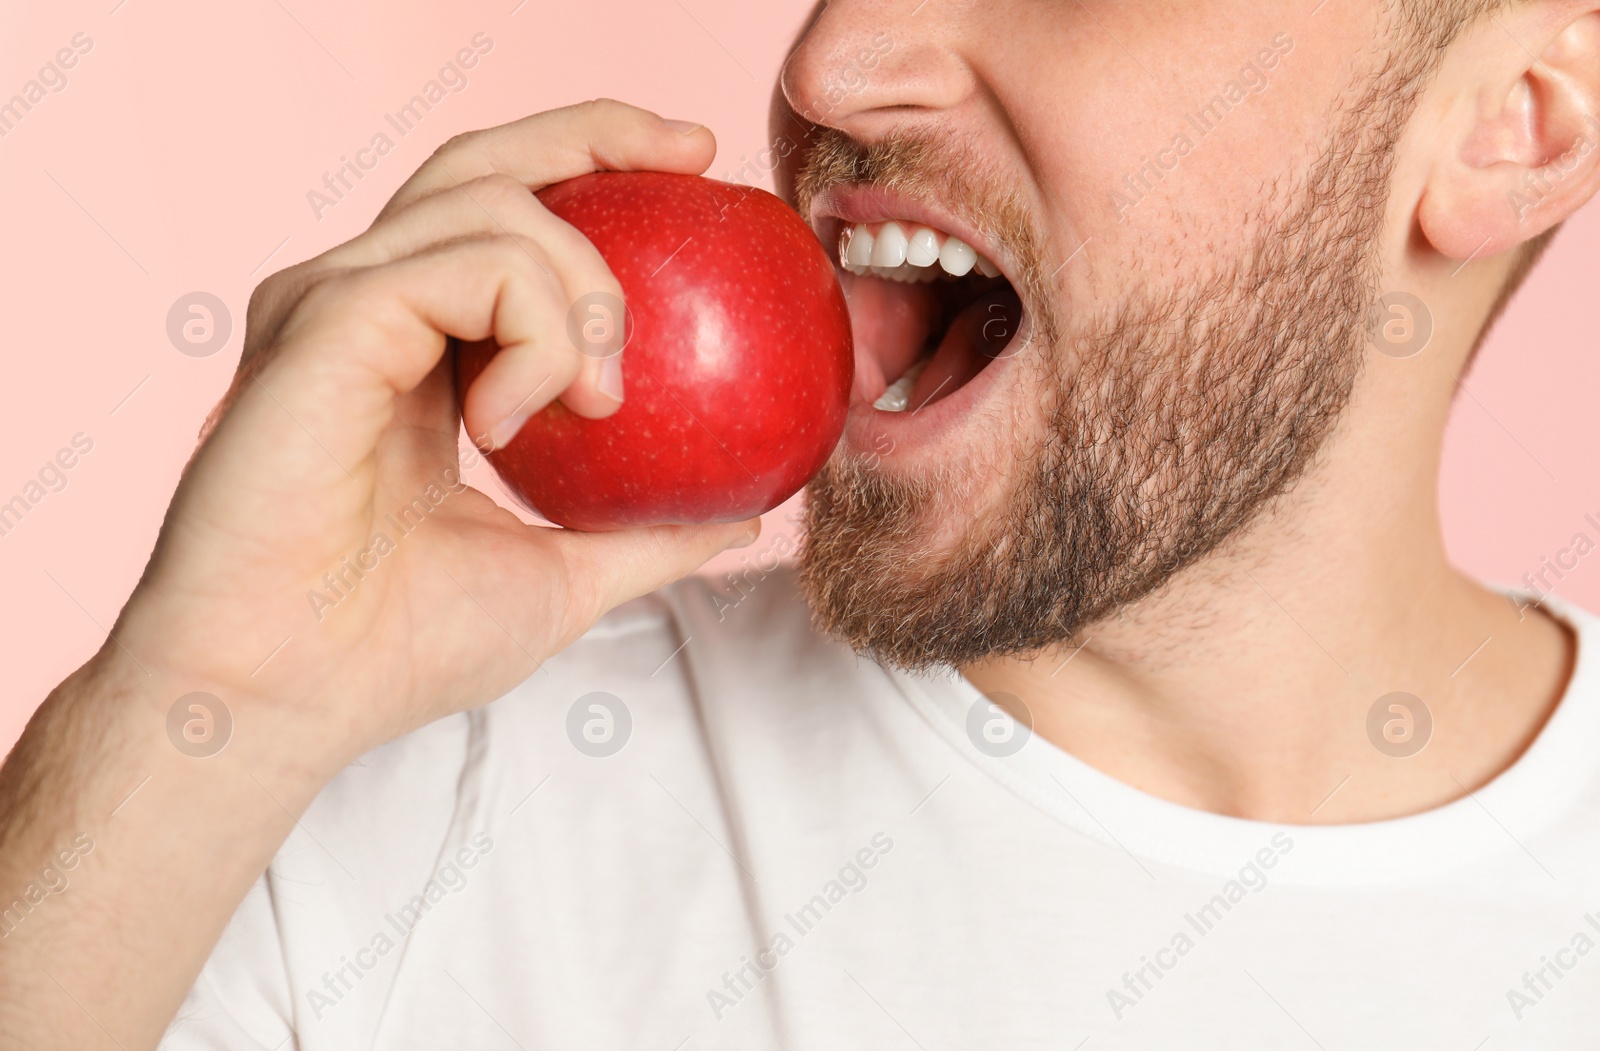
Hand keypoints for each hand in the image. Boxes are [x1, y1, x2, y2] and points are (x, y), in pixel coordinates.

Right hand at [0, 100, 758, 1050]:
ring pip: (492, 204)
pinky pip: (467, 267)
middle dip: (598, 135)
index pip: (503, 218)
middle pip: (486, 164)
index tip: (691, 172)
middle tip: (693, 152)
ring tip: (598, 396)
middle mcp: (365, 306)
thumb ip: (646, 534)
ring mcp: (336, 304)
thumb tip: (741, 515)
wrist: (294, 696)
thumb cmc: (397, 647)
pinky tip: (519, 419)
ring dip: (583, 287)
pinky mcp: (322, 320)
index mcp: (413, 351)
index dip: (595, 171)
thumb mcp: (563, 576)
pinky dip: (531, 333)